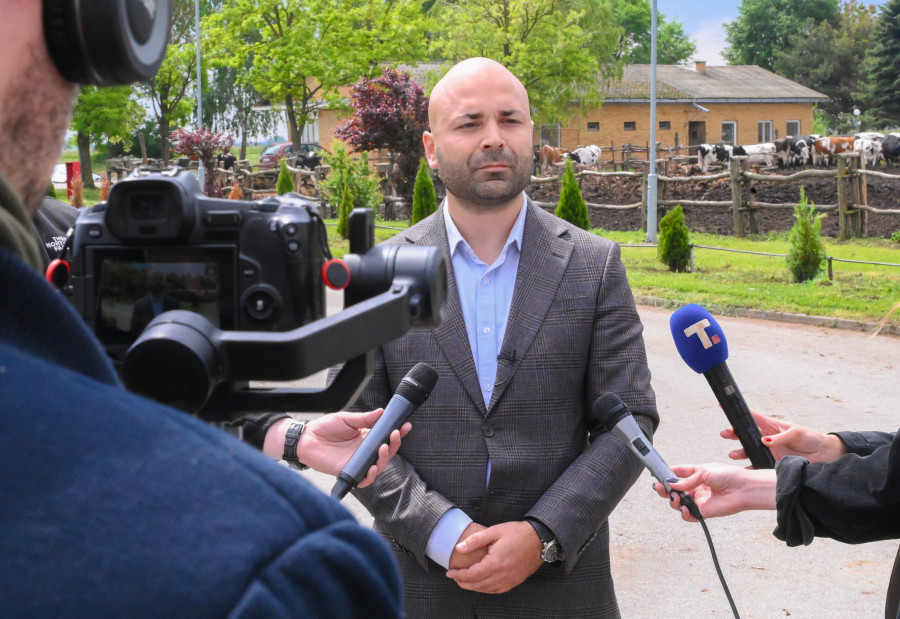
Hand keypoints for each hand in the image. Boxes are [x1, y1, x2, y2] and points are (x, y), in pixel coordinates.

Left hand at [264, 411, 410, 485]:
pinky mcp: (349, 472)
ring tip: (383, 448)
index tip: (405, 425)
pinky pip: (364, 479)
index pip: (386, 436)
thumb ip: (364, 418)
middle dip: (395, 444)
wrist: (307, 438)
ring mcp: (358, 462)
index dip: (398, 432)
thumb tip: (381, 412)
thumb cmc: (325, 427)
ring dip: (385, 458)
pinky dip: (370, 475)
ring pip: (379, 466)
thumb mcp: (346, 418)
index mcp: (366, 437)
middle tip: (394, 435)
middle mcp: (365, 451)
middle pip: (387, 452)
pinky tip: (372, 467)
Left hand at [446, 521, 542, 593]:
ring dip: (473, 587)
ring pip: (486, 589)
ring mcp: (509, 580)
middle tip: (454, 577)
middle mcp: (501, 575)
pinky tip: (481, 584)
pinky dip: (485, 589)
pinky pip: (496, 590)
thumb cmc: (517, 533)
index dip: (458, 575)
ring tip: (464, 580)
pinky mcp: (514, 582)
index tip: (449, 572)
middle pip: (476, 585)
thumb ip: (475, 540)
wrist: (539, 540)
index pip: (471, 575)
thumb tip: (459, 548)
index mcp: (495, 563)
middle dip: (462, 583)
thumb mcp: (494, 531)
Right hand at [652, 463, 776, 521]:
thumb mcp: (704, 472)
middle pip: (675, 490)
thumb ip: (687, 480)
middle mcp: (696, 487)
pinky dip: (684, 513)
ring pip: (679, 503)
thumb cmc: (728, 476)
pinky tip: (684, 509)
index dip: (668, 474)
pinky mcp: (703, 511)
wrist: (743, 489)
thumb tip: (672, 484)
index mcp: (696, 474)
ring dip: (673, 501)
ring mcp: (699, 500)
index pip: (678, 474)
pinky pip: (689, 515)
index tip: (658, 475)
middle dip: (665, 489)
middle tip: (658, 488)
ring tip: (675, 498)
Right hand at [721, 411, 845, 464]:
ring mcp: (768, 450)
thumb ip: (780, 437)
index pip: (752, 417)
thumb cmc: (811, 439)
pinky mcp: (772, 462)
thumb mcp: (796, 433)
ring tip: (733, 455)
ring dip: (739, 452)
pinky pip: (757, 465)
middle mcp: (766, 438)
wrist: (823, 455)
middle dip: (733, 434)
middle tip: (725, 434)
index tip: (724, 406)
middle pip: (745, 434)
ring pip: (748, 450)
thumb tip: (764, 440)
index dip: (739, 412)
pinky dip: (750, 468)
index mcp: (771, 426)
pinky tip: (743, 470)